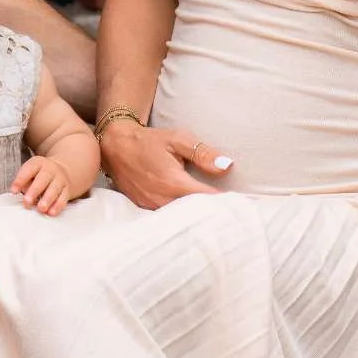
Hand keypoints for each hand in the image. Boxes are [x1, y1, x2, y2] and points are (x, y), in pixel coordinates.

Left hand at [11, 154, 73, 214]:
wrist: (60, 171)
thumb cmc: (39, 175)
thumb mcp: (30, 172)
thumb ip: (24, 182)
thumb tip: (17, 192)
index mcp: (38, 163)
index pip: (29, 170)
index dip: (20, 180)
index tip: (13, 191)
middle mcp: (50, 170)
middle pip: (43, 179)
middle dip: (34, 191)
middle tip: (27, 201)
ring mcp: (60, 179)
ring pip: (55, 189)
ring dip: (47, 199)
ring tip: (41, 209)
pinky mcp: (67, 189)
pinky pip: (64, 197)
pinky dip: (58, 206)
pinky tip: (51, 212)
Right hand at [98, 120, 232, 210]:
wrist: (115, 146)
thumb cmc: (149, 141)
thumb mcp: (178, 139)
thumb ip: (203, 153)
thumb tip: (227, 166)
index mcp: (174, 182)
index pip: (207, 199)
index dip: (225, 203)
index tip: (242, 206)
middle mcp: (162, 198)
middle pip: (195, 214)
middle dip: (213, 213)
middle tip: (233, 214)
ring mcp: (151, 206)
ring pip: (181, 218)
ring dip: (197, 217)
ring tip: (216, 217)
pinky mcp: (144, 208)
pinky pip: (167, 216)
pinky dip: (181, 216)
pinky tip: (192, 215)